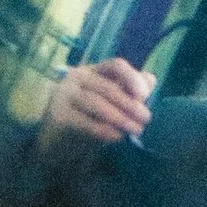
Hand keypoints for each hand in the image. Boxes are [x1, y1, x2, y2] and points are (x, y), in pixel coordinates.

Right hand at [36, 59, 154, 155]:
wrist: (56, 141)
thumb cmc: (87, 118)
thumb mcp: (109, 103)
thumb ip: (129, 90)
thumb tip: (150, 80)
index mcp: (93, 71)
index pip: (115, 65)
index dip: (132, 78)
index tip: (145, 96)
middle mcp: (77, 78)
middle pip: (107, 87)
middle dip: (130, 104)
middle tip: (146, 119)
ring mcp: (65, 95)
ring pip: (96, 103)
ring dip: (120, 117)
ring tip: (136, 130)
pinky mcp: (58, 116)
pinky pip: (84, 121)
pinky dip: (103, 129)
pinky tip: (117, 136)